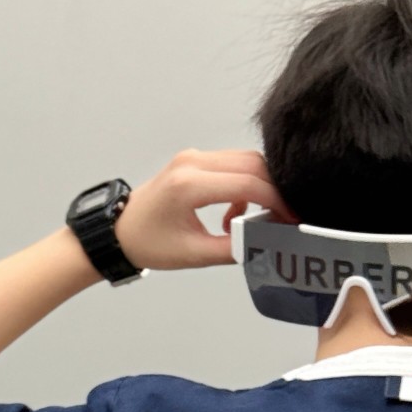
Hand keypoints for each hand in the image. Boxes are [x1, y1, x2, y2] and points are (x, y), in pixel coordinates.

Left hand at [114, 148, 293, 271]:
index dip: (276, 201)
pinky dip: (244, 187)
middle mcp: (192, 162)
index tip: (292, 219)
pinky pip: (232, 165)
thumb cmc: (148, 242)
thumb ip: (234, 249)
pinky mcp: (195, 160)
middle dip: (275, 190)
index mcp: (189, 184)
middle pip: (252, 163)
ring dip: (259, 188)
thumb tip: (266, 244)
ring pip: (245, 161)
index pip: (247, 183)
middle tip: (284, 217)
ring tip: (255, 220)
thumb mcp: (194, 254)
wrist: (120, 230)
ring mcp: (193, 157)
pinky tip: (233, 215)